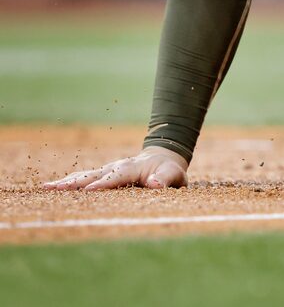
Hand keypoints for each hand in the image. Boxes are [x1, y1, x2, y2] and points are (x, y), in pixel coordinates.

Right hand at [42, 147, 188, 190]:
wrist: (163, 157)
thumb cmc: (169, 169)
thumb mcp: (174, 174)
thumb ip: (165, 178)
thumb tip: (154, 184)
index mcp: (132, 168)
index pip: (117, 177)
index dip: (104, 184)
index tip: (90, 190)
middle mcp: (116, 167)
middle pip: (93, 175)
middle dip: (75, 182)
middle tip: (54, 188)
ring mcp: (107, 170)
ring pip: (84, 176)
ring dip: (66, 182)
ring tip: (46, 188)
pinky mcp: (102, 174)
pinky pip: (83, 178)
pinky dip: (68, 183)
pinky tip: (51, 189)